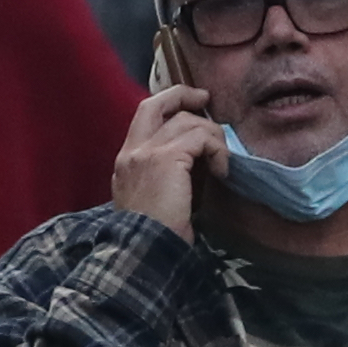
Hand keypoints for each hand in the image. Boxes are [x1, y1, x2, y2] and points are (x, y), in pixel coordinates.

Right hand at [113, 82, 226, 235]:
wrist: (143, 251)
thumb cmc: (153, 235)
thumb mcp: (152, 199)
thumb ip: (163, 175)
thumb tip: (195, 159)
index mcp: (126, 161)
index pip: (144, 116)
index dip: (168, 103)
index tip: (192, 106)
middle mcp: (132, 151)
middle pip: (156, 103)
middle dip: (183, 95)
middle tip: (206, 100)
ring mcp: (147, 152)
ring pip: (188, 121)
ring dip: (212, 137)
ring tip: (221, 161)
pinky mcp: (167, 159)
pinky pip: (201, 138)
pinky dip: (218, 150)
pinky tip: (222, 171)